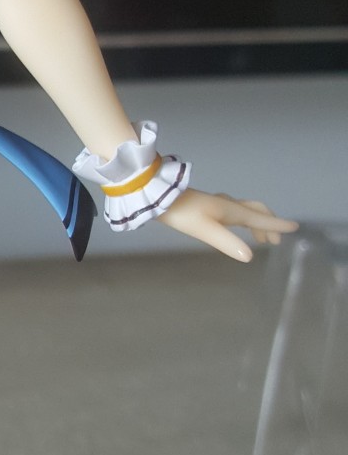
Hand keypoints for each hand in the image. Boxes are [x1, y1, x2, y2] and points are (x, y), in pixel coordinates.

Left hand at [162, 186, 297, 262]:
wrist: (160, 198)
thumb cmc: (183, 214)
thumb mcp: (206, 230)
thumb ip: (227, 242)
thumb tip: (250, 257)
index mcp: (232, 211)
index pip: (260, 218)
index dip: (277, 225)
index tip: (294, 228)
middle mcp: (228, 205)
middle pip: (256, 211)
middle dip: (269, 224)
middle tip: (275, 240)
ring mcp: (218, 205)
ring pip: (245, 212)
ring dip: (257, 223)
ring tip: (261, 238)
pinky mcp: (208, 206)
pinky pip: (234, 212)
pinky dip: (243, 220)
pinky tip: (235, 226)